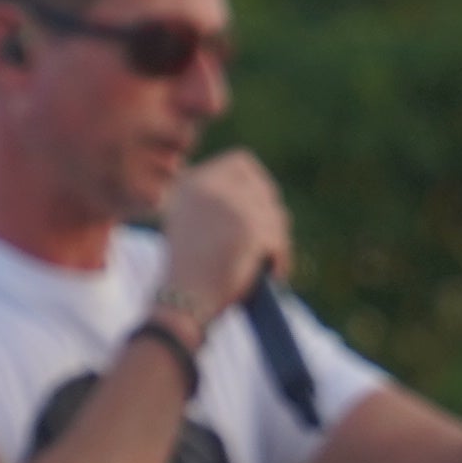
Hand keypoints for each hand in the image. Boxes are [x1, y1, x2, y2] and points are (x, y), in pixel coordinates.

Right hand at [155, 150, 291, 336]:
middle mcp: (209, 186)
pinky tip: (272, 273)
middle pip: (264, 189)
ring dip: (278, 241)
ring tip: (267, 263)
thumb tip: (264, 193)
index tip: (263, 211)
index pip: (241, 161)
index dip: (259, 184)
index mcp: (192, 181)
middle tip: (271, 244)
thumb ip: (219, 201)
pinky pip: (278, 239)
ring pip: (275, 215)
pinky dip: (280, 258)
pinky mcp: (247, 227)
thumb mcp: (193, 222)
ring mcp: (229, 204)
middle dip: (272, 218)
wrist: (181, 301)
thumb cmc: (189, 272)